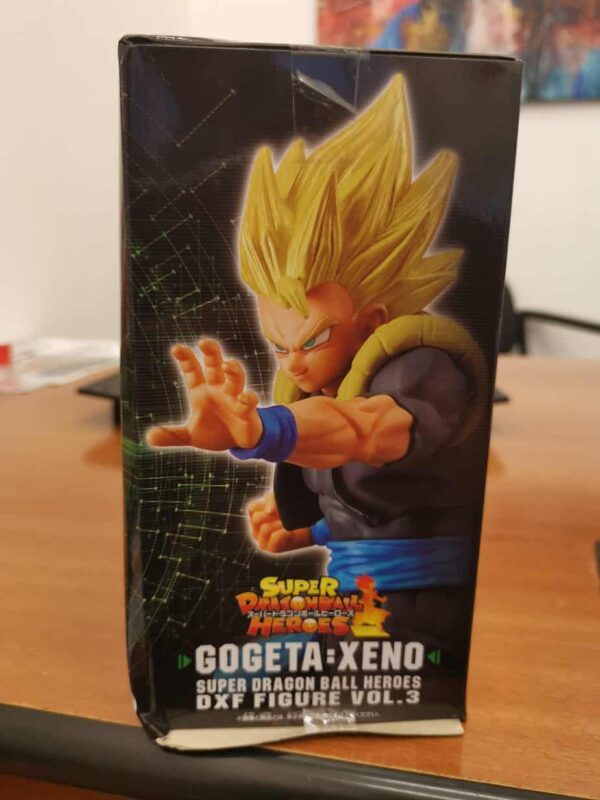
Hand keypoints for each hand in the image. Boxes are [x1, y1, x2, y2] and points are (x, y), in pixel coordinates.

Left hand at [146, 339, 261, 450]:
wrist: (237, 443)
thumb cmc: (213, 432)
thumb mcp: (189, 436)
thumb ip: (172, 435)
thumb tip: (149, 437)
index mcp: (201, 391)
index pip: (192, 371)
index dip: (186, 359)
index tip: (177, 349)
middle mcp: (218, 389)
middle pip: (214, 366)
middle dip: (211, 353)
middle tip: (205, 342)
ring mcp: (234, 398)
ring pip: (235, 378)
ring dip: (233, 370)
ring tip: (228, 364)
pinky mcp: (247, 410)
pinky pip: (249, 401)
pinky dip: (248, 398)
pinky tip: (244, 397)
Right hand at [247, 493, 311, 553]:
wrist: (312, 524)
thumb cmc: (296, 510)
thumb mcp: (281, 499)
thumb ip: (272, 501)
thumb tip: (268, 512)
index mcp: (256, 516)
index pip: (252, 509)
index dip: (266, 505)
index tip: (279, 505)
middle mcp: (257, 529)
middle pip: (257, 519)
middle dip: (273, 515)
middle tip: (285, 515)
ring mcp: (262, 540)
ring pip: (265, 528)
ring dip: (280, 524)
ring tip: (290, 524)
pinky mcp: (271, 549)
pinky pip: (273, 538)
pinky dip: (283, 533)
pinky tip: (290, 531)